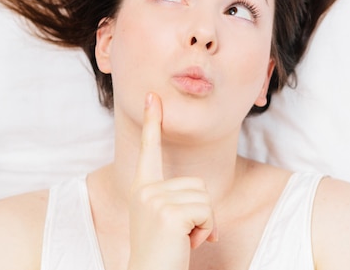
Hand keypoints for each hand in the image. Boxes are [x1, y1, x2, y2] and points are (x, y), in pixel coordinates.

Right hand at [127, 92, 217, 269]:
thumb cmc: (164, 253)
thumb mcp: (166, 220)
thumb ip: (175, 200)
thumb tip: (202, 199)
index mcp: (142, 188)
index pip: (149, 150)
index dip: (153, 122)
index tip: (153, 96)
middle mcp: (144, 189)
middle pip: (197, 183)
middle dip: (200, 213)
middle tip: (182, 235)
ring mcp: (154, 199)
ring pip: (204, 197)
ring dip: (203, 223)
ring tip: (183, 239)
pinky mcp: (168, 212)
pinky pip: (207, 211)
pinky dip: (205, 231)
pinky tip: (187, 243)